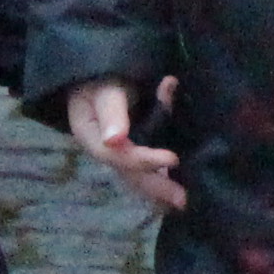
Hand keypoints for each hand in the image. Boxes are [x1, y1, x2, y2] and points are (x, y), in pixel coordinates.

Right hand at [63, 77, 183, 214]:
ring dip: (160, 187)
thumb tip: (115, 140)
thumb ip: (112, 111)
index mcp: (91, 137)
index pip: (118, 156)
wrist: (98, 73)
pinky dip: (162, 174)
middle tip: (183, 200)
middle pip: (129, 173)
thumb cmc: (100, 78)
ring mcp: (118, 151)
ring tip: (182, 201)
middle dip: (156, 187)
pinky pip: (146, 165)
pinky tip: (178, 183)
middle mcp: (104, 150)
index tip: (173, 159)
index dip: (145, 160)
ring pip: (138, 175)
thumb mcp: (104, 89)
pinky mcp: (132, 147)